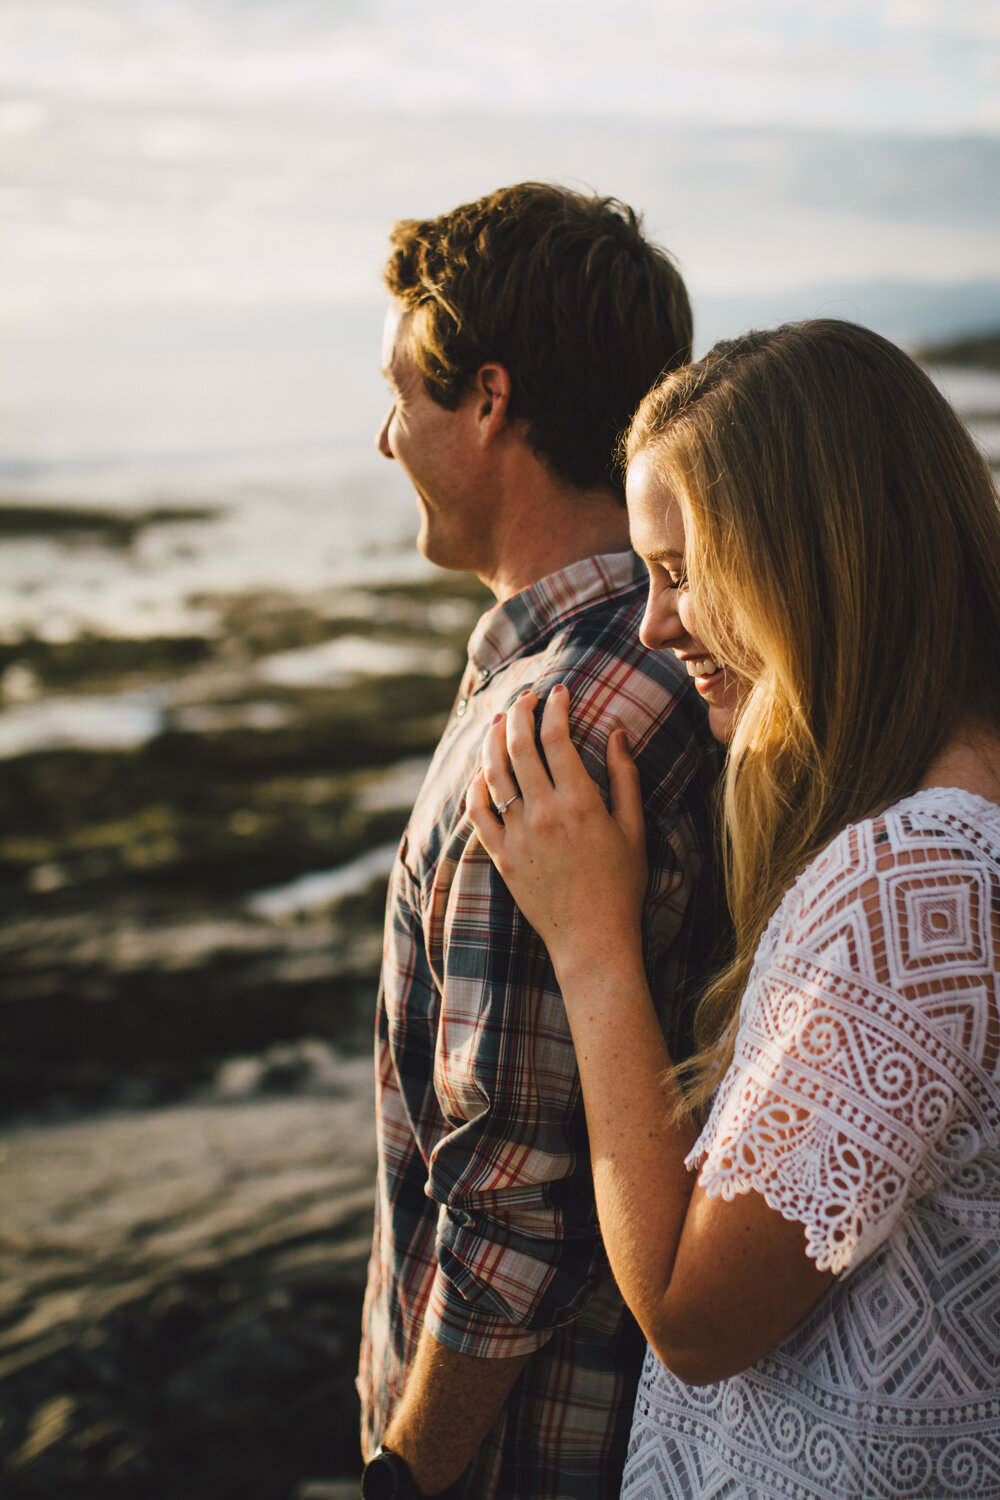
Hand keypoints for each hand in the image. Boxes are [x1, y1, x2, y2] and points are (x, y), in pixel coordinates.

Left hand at [467, 684, 647, 979]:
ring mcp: (518, 834)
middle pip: (518, 745)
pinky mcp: (502, 856)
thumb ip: (625, 777)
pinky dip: (476, 786)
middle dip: (519, 712)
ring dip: (493, 740)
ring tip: (498, 721)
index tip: (559, 692)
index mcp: (579, 802)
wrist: (593, 939)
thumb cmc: (621, 885)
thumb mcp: (634, 829)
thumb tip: (618, 732)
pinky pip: (478, 812)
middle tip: (525, 698)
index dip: (555, 707)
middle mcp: (544, 813)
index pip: (556, 737)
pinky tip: (482, 771)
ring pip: (493, 772)